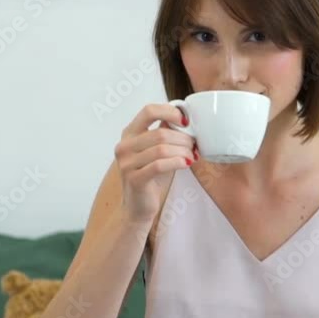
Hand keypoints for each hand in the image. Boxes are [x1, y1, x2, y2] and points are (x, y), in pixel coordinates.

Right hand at [114, 103, 195, 222]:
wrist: (138, 206)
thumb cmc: (151, 176)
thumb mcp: (157, 150)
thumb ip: (165, 134)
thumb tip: (186, 120)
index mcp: (129, 133)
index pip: (149, 111)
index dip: (170, 112)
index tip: (186, 122)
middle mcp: (124, 146)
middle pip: (160, 133)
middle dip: (183, 140)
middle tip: (194, 147)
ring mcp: (127, 163)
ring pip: (162, 149)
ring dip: (183, 152)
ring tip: (191, 157)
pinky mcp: (134, 179)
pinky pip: (159, 165)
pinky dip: (177, 163)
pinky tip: (186, 164)